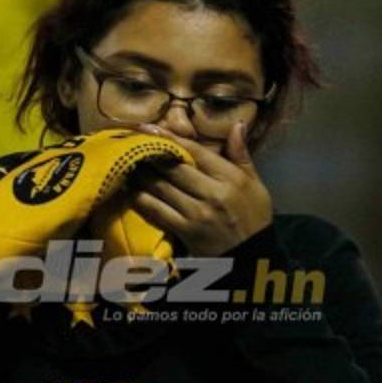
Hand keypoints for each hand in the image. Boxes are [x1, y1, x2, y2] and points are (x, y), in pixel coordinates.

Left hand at [129, 122, 272, 256]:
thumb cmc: (253, 218)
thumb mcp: (255, 184)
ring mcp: (197, 213)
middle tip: (131, 144)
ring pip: (161, 188)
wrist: (253, 258)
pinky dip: (140, 199)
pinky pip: (157, 211)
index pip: (195, 151)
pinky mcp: (185, 231)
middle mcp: (213, 193)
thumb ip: (241, 154)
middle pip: (173, 168)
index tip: (149, 127)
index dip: (169, 137)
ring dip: (141, 175)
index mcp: (230, 178)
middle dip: (150, 154)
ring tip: (126, 163)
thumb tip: (237, 123)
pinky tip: (130, 190)